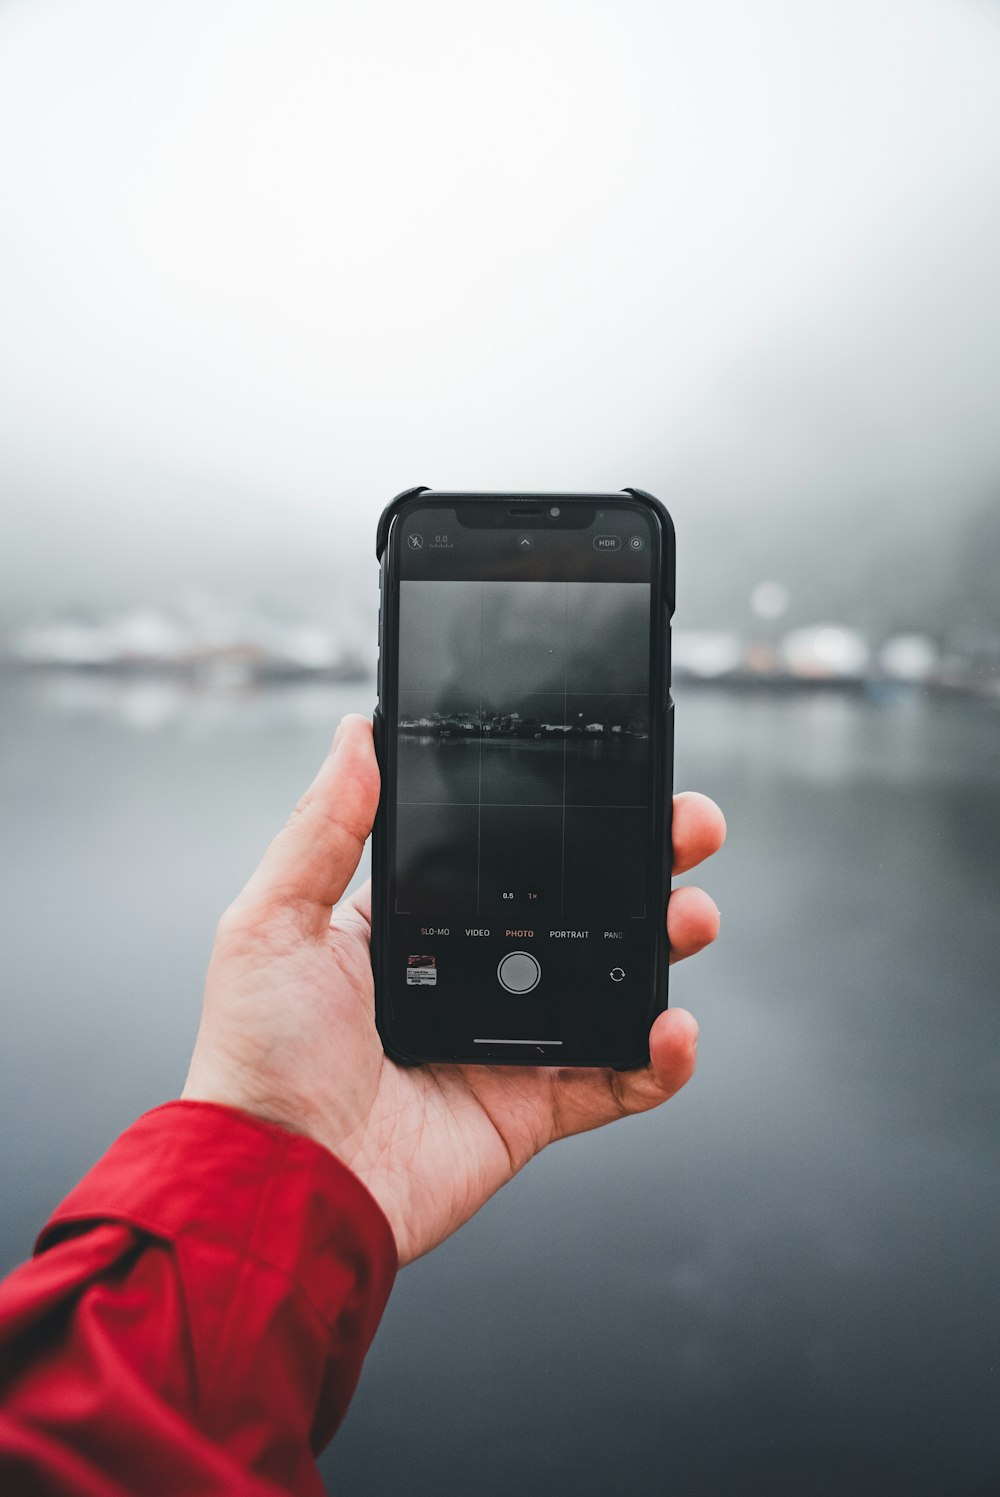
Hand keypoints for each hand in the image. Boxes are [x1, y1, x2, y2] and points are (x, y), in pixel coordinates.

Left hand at [183, 715, 724, 1264]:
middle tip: (686, 832)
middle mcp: (470, 976)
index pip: (510, 856)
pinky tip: (673, 1028)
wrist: (278, 1185)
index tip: (615, 778)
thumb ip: (323, 827)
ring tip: (690, 917)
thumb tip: (355, 734)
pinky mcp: (531, 1107)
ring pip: (613, 984)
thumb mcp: (274, 920)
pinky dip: (659, 1060)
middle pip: (581, 909)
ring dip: (666, 945)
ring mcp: (508, 1042)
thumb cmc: (257, 1057)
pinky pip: (616, 1080)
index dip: (566, 819)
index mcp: (417, 925)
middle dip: (644, 865)